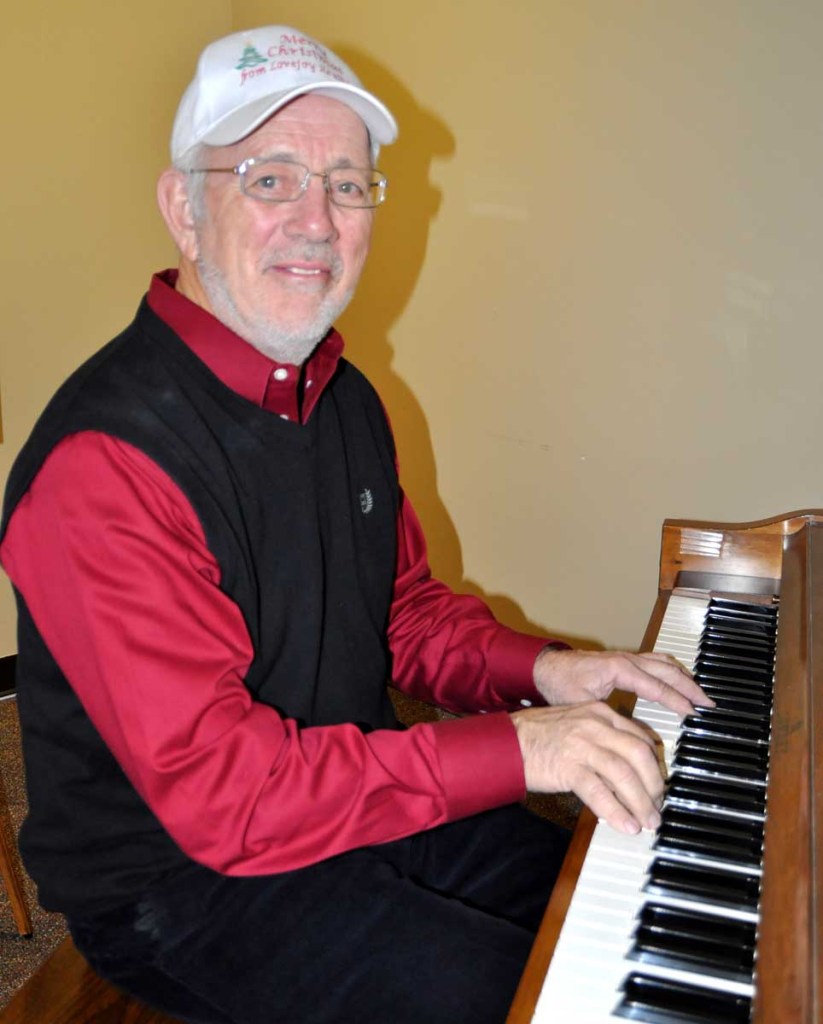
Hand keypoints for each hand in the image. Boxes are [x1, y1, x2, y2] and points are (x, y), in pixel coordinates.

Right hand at [511, 701, 664, 834]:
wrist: (504, 742)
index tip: (658, 784)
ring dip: (642, 802)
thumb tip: (627, 766)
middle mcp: (594, 725)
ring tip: (648, 822)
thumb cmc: (535, 736)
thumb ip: (602, 737)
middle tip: (657, 805)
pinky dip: (617, 811)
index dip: (655, 764)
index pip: (640, 737)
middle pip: (639, 754)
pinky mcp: (568, 767)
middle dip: (654, 784)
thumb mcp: (575, 724)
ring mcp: (581, 745)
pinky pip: (600, 792)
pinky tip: (626, 826)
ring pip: (624, 774)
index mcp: (599, 712)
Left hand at [533, 648, 712, 716]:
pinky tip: (680, 682)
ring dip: (684, 677)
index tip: (693, 713)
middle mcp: (626, 660)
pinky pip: (656, 662)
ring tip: (700, 694)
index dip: (676, 700)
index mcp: (618, 669)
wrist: (545, 667)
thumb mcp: (579, 704)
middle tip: (708, 704)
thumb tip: (626, 735)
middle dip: (689, 687)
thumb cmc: (559, 684)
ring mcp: (627, 658)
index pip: (656, 686)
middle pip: (667, 671)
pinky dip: (672, 671)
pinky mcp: (625, 661)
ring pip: (664, 663)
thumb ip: (603, 716)